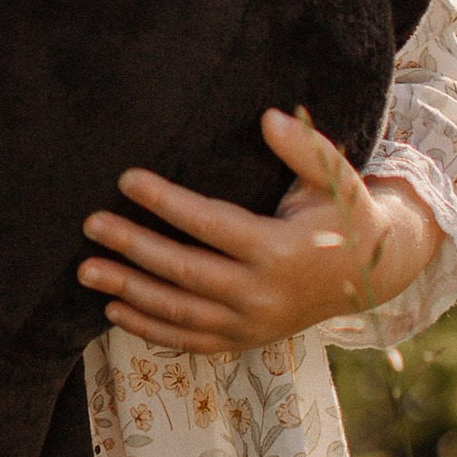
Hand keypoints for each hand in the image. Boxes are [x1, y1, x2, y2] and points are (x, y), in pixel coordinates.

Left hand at [78, 109, 441, 357]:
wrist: (369, 276)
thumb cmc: (346, 215)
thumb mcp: (338, 178)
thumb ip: (304, 149)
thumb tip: (268, 116)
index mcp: (281, 249)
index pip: (211, 224)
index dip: (167, 201)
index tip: (127, 179)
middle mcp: (263, 293)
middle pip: (185, 271)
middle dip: (134, 246)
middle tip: (91, 224)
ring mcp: (252, 323)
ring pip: (179, 311)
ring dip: (129, 291)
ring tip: (87, 270)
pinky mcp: (245, 339)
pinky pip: (190, 340)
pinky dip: (150, 329)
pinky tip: (114, 309)